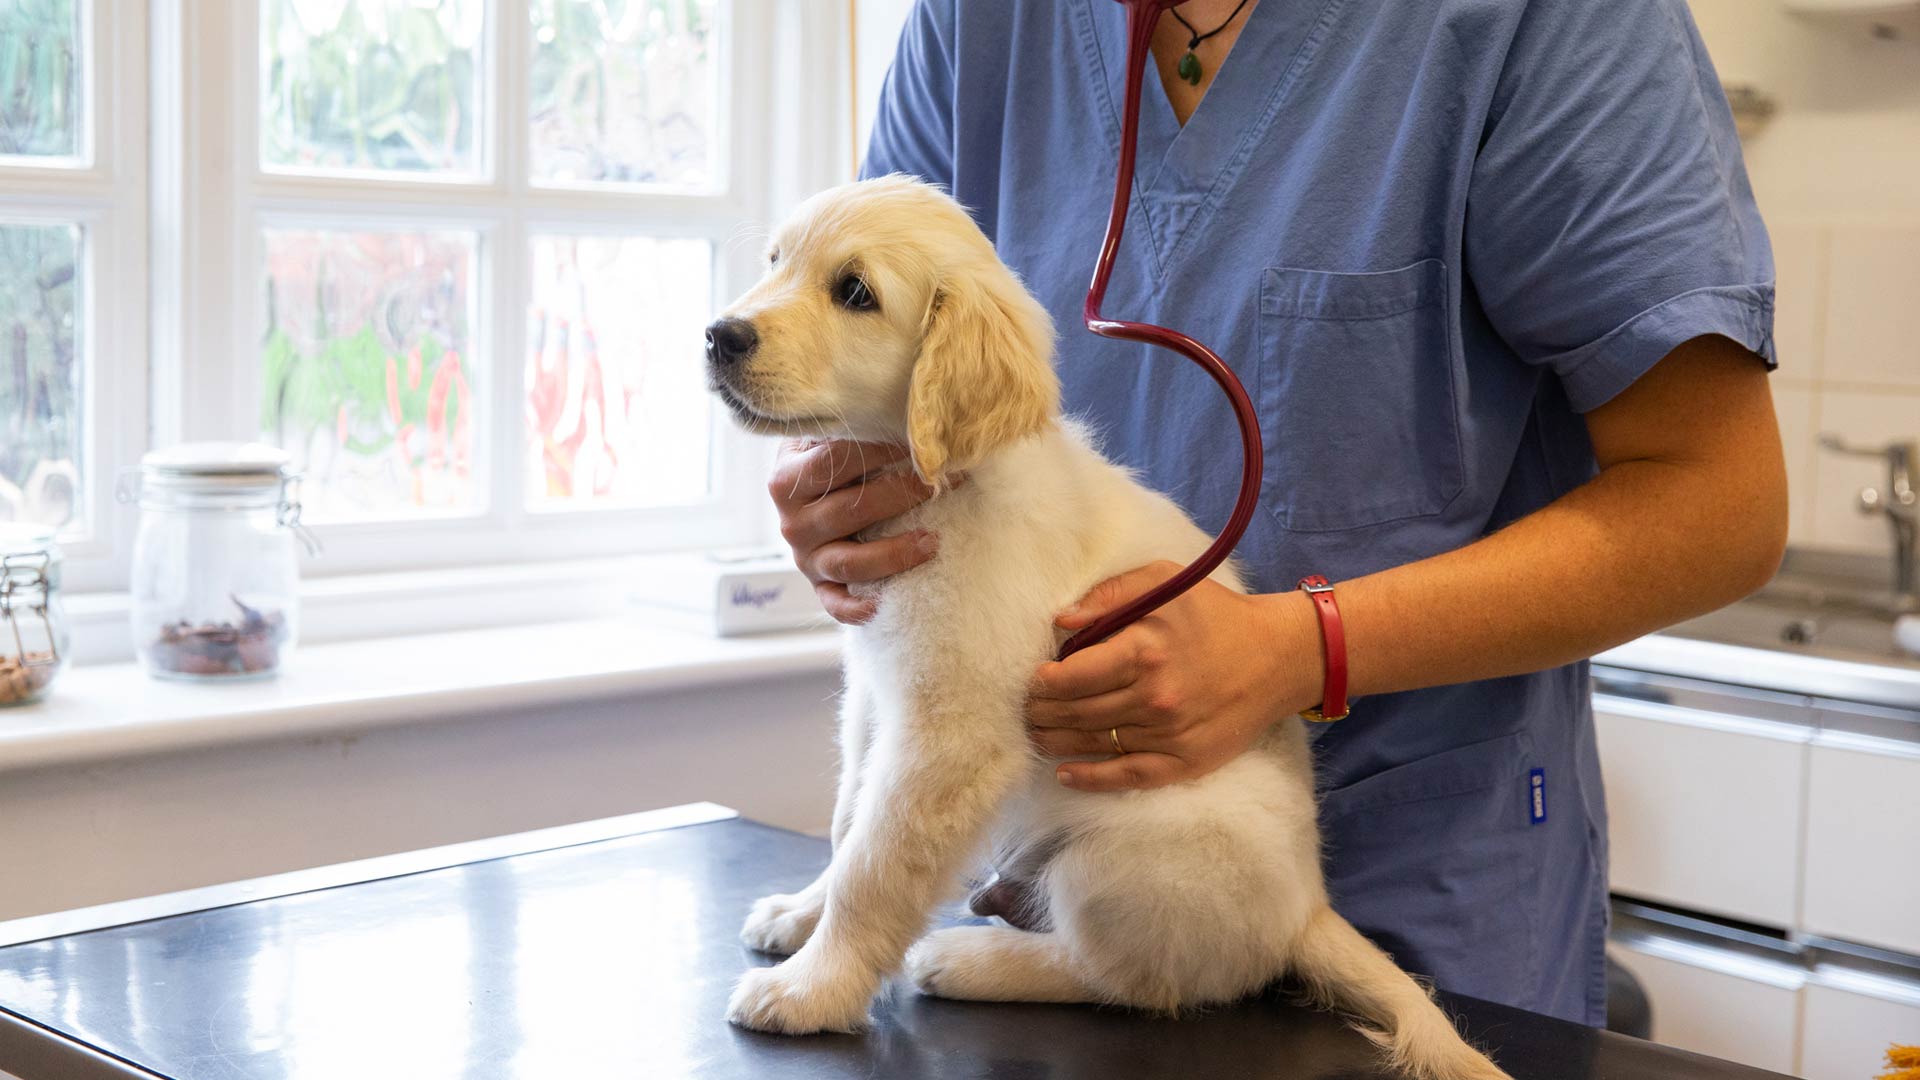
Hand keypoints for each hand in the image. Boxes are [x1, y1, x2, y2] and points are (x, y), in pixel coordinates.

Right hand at [770, 439, 939, 623]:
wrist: (804, 496)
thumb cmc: (827, 460)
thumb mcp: (825, 437)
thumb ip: (852, 426)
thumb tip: (903, 410)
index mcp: (788, 480)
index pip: (833, 462)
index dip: (879, 451)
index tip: (920, 442)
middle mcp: (792, 522)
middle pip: (849, 511)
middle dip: (899, 497)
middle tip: (939, 484)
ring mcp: (805, 558)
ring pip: (848, 562)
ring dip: (892, 553)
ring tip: (933, 542)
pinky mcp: (819, 587)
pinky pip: (835, 604)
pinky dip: (855, 609)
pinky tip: (882, 605)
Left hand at [1027, 561, 1321, 791]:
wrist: (1278, 656)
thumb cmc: (1215, 614)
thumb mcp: (1165, 582)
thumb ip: (1110, 596)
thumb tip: (1060, 622)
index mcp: (1146, 649)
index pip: (1073, 676)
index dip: (1042, 681)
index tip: (1032, 679)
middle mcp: (1155, 697)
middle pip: (1077, 712)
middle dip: (1041, 712)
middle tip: (1024, 708)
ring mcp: (1169, 733)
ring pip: (1094, 743)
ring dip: (1056, 741)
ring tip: (1035, 733)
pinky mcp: (1184, 761)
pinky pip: (1128, 776)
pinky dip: (1092, 779)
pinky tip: (1065, 774)